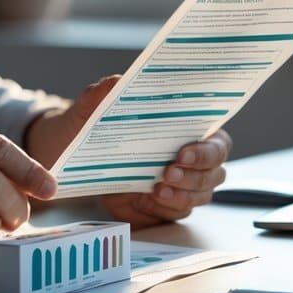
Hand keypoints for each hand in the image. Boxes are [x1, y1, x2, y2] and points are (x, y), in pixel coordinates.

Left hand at [25, 76, 232, 226]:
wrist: (75, 158)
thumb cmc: (93, 127)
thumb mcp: (90, 108)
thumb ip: (100, 94)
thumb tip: (115, 82)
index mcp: (189, 130)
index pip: (217, 141)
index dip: (207, 150)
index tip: (183, 152)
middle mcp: (193, 159)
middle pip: (214, 172)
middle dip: (195, 174)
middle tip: (169, 172)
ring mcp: (182, 185)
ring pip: (200, 195)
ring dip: (182, 194)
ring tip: (158, 191)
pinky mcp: (165, 205)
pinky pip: (178, 211)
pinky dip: (167, 208)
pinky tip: (150, 200)